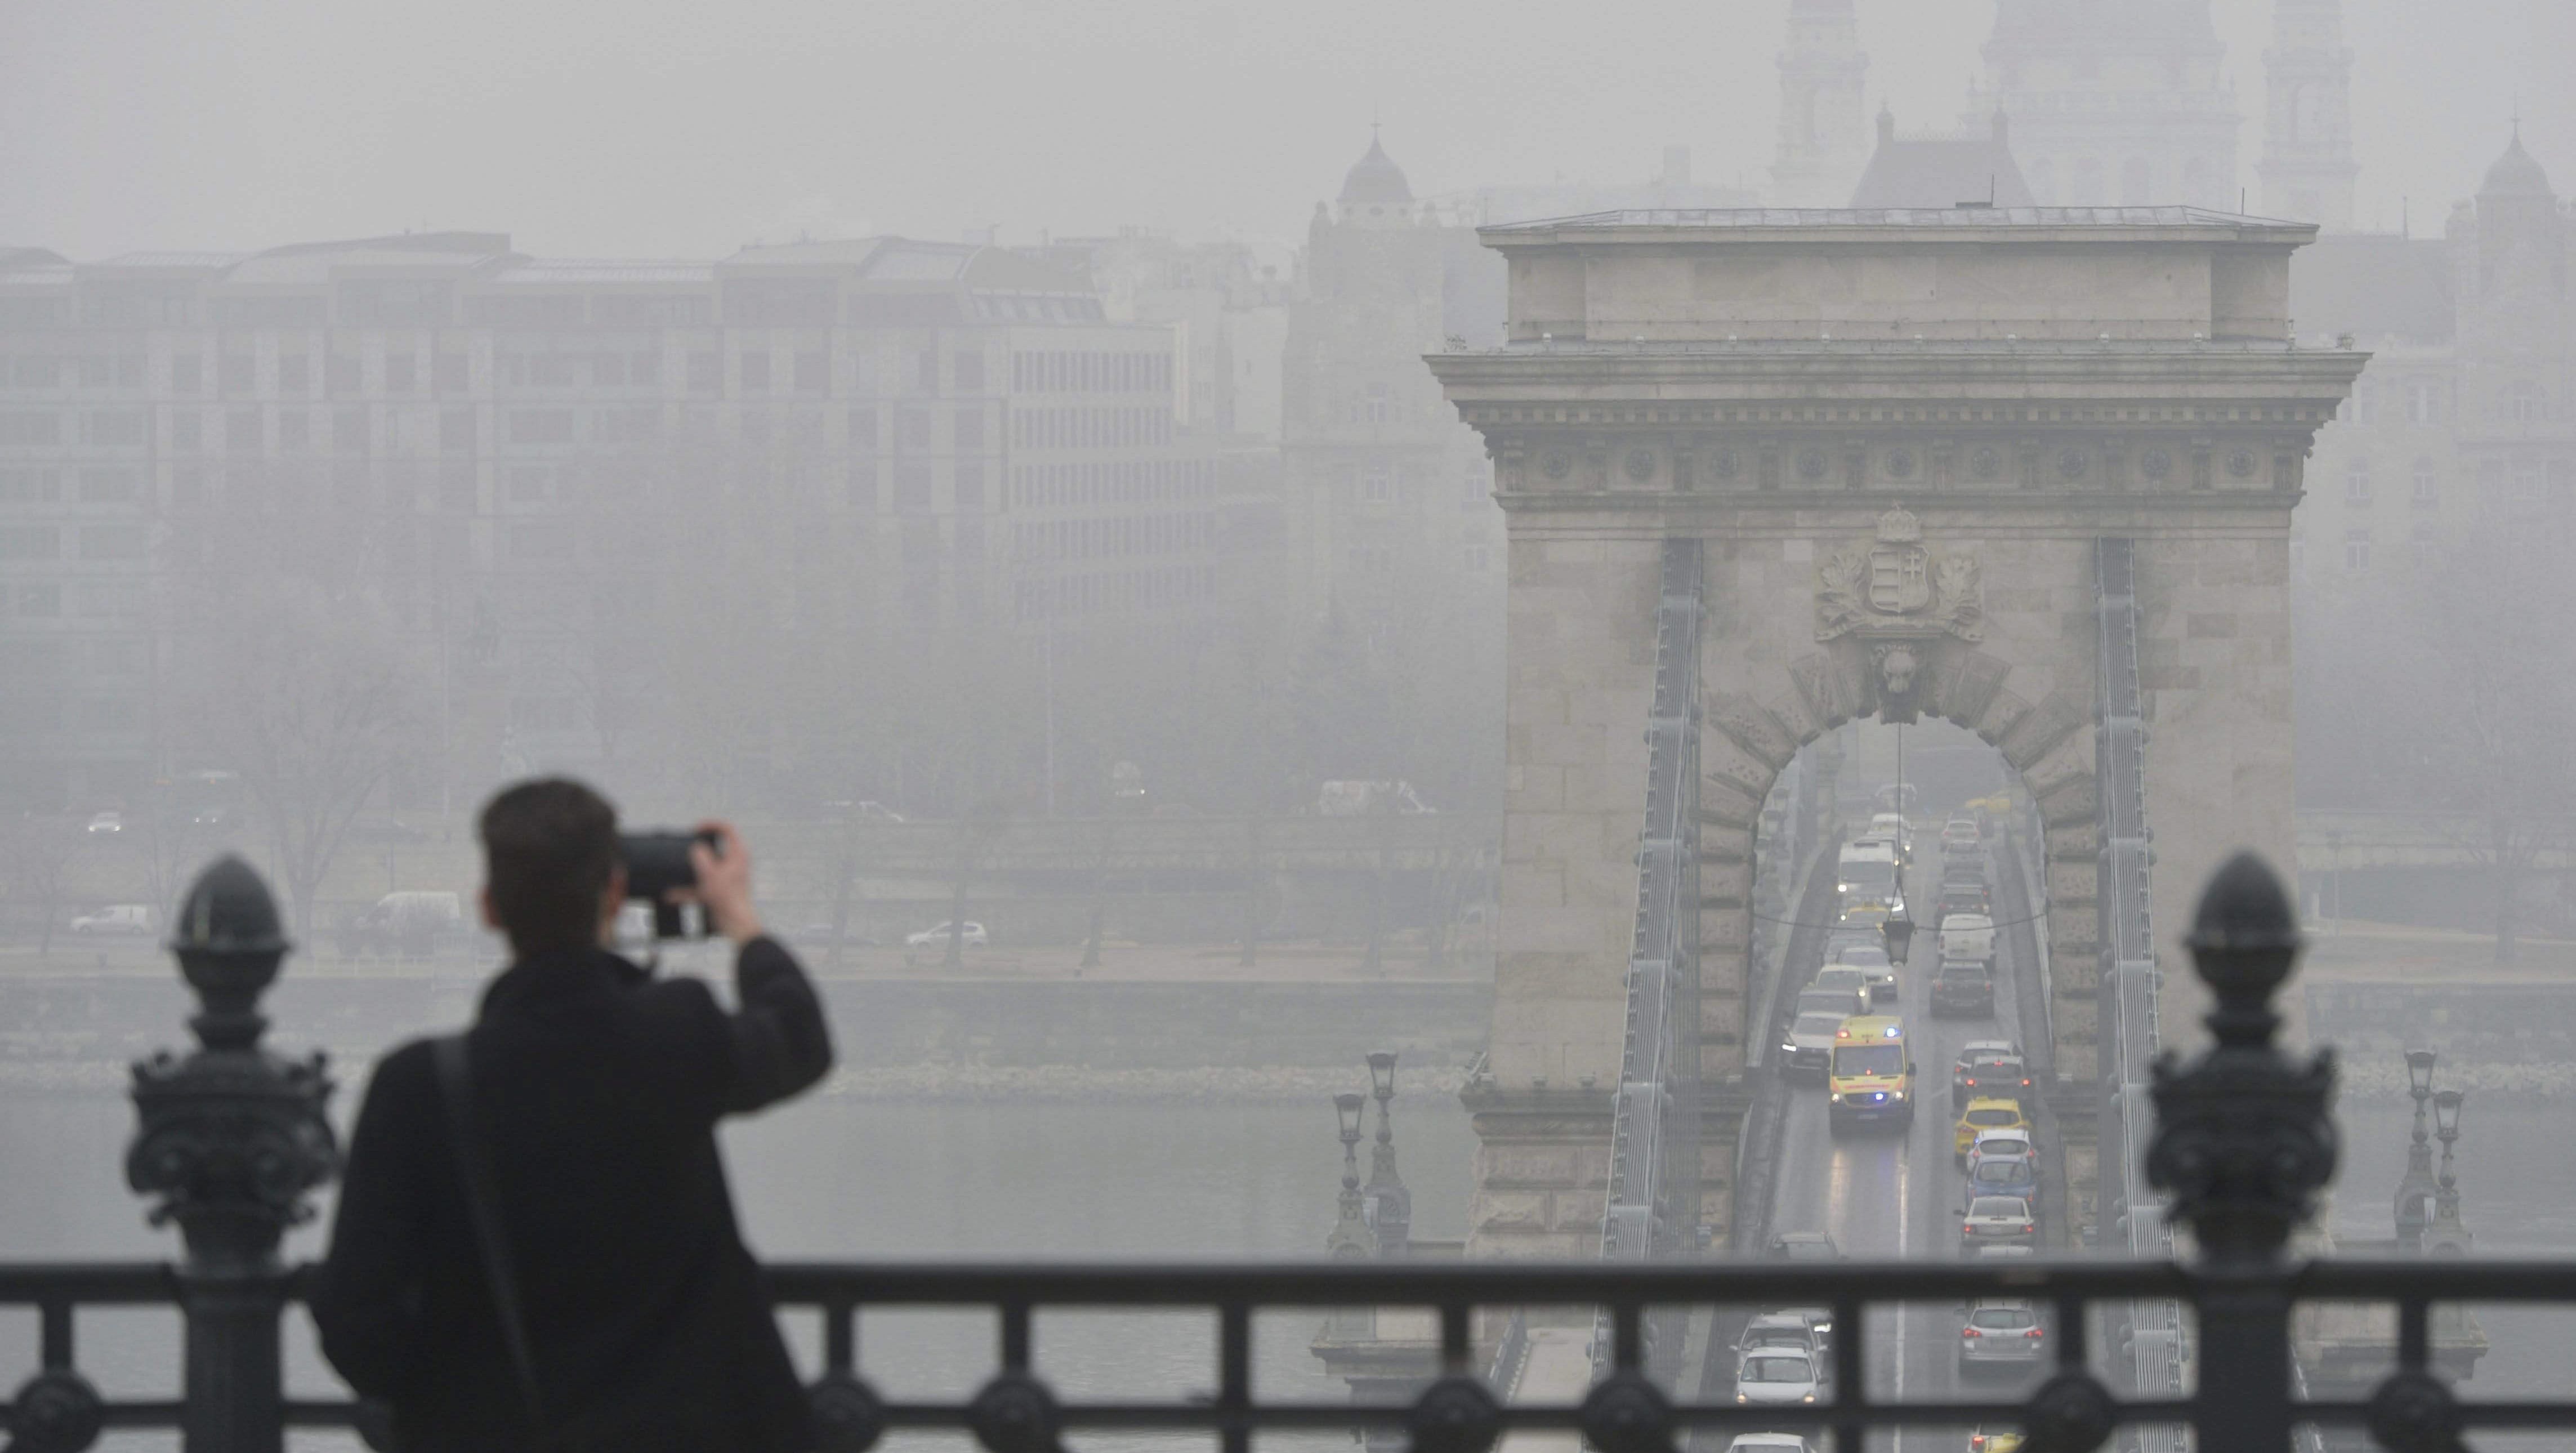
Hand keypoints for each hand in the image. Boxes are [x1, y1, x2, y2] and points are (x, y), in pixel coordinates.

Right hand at [679, 821, 763, 945]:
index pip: (727, 828)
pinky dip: (688, 890)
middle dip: (697, 849)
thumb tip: (696, 849)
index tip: (695, 829)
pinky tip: (671, 896)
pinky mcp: (720, 891)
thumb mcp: (710, 873)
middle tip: (685, 846)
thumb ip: (700, 857)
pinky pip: (701, 886)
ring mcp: (727, 877)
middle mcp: (734, 863)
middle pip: (715, 847)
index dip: (711, 824)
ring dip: (689, 871)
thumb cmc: (728, 898)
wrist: (735, 924)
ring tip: (674, 870)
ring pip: (705, 868)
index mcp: (738, 853)